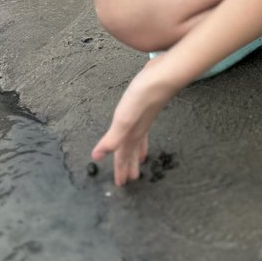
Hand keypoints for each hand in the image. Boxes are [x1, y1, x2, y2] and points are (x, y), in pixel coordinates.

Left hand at [91, 58, 177, 185]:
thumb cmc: (144, 96)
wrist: (164, 76)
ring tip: (137, 160)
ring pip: (138, 140)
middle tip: (129, 178)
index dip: (120, 169)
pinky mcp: (146, 107)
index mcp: (131, 133)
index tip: (120, 184)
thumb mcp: (124, 119)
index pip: (123, 155)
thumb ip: (112, 139)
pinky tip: (142, 128)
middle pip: (131, 150)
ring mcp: (143, 118)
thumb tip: (97, 157)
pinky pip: (142, 128)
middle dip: (129, 164)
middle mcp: (138, 128)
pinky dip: (141, 135)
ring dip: (135, 152)